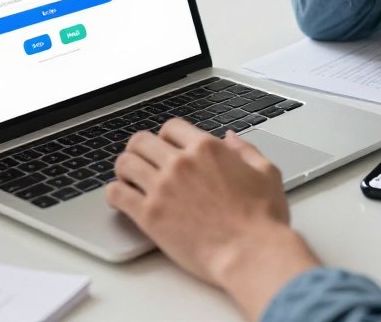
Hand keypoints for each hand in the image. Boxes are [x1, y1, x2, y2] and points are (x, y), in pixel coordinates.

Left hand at [107, 119, 319, 317]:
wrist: (250, 253)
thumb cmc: (262, 219)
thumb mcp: (266, 172)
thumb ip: (246, 150)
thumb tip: (231, 138)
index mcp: (206, 148)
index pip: (171, 127)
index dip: (167, 136)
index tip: (166, 147)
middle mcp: (180, 162)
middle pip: (141, 141)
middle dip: (140, 148)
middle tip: (140, 159)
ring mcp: (162, 187)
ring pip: (125, 163)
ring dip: (124, 168)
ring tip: (127, 177)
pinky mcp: (149, 215)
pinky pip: (116, 194)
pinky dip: (114, 193)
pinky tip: (120, 198)